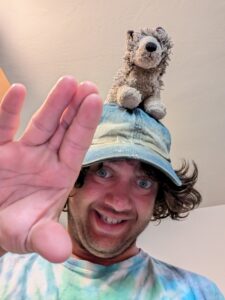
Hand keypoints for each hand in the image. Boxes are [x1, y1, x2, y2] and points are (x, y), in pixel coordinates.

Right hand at [0, 76, 101, 261]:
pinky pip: (3, 127)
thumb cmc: (15, 228)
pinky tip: (18, 91)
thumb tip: (60, 252)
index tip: (95, 100)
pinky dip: (9, 110)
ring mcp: (23, 152)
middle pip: (64, 129)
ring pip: (41, 123)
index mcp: (61, 175)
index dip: (86, 124)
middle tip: (87, 86)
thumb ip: (45, 239)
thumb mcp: (30, 235)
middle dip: (75, 107)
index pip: (77, 146)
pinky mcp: (0, 150)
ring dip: (53, 103)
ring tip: (67, 82)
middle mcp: (45, 159)